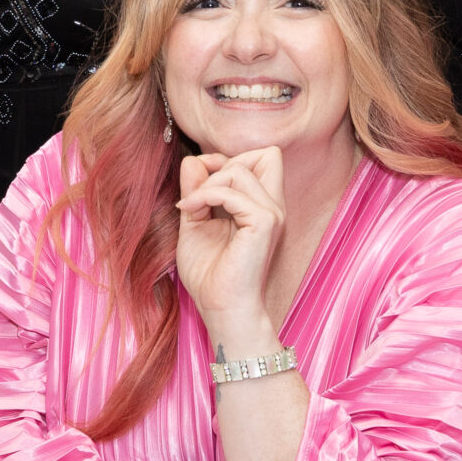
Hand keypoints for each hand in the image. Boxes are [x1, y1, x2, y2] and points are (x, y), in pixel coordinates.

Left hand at [174, 148, 284, 343]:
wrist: (220, 307)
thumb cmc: (210, 273)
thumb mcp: (195, 222)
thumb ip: (195, 191)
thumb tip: (192, 160)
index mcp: (261, 205)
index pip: (262, 157)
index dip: (227, 159)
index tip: (197, 183)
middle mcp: (272, 206)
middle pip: (265, 153)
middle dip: (223, 162)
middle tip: (196, 190)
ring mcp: (272, 214)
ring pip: (242, 169)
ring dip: (207, 182)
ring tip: (190, 206)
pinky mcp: (264, 224)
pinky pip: (232, 192)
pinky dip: (205, 195)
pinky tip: (189, 211)